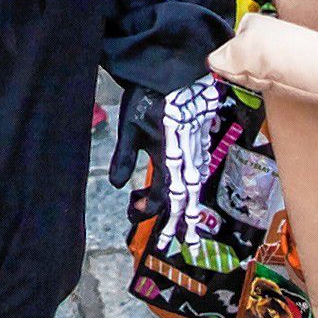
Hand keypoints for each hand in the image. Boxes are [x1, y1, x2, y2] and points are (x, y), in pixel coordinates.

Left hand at [113, 77, 233, 253]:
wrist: (174, 69)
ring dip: (187, 208)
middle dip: (182, 224)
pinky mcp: (198, 142)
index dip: (149, 211)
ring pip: (194, 187)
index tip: (133, 215)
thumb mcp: (130, 126)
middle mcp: (187, 159)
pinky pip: (196, 172)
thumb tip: (118, 187)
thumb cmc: (150, 95)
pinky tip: (180, 191)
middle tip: (180, 247)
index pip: (164, 197)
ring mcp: (196, 151)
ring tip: (185, 229)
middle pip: (186, 200)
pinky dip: (189, 188)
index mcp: (170, 158)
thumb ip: (124, 156)